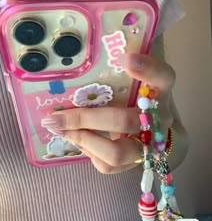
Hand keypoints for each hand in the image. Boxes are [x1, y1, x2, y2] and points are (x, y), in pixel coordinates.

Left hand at [41, 54, 174, 173]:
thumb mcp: (135, 76)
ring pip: (116, 152)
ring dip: (83, 140)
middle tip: (56, 116)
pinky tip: (78, 139)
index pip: (163, 76)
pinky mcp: (136, 162)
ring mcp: (149, 145)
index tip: (124, 58)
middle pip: (126, 121)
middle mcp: (159, 119)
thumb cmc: (139, 96)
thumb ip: (117, 65)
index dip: (146, 68)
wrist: (158, 130)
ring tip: (59, 129)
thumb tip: (80, 55)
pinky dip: (88, 152)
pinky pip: (108, 165)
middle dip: (86, 119)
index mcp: (161, 90)